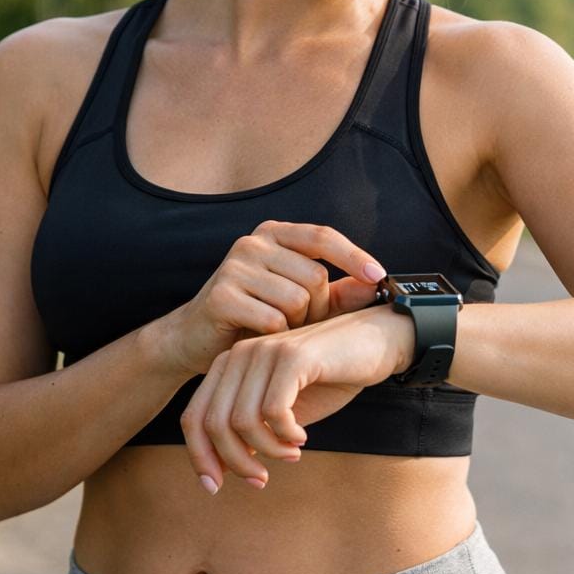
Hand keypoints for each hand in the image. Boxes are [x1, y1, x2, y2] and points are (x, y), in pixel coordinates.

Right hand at [153, 220, 387, 378]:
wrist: (194, 339)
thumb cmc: (255, 317)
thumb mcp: (301, 301)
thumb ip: (338, 292)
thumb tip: (378, 283)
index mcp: (275, 235)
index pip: (323, 237)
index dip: (354, 256)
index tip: (379, 276)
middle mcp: (253, 242)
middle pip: (315, 276)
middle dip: (319, 308)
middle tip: (302, 324)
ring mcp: (235, 266)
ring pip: (297, 300)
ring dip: (298, 325)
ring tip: (280, 330)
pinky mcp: (222, 295)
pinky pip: (273, 320)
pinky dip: (277, 336)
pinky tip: (262, 338)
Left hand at [181, 306, 414, 491]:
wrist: (381, 341)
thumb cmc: (333, 377)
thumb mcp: (284, 411)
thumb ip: (252, 431)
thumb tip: (221, 467)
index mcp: (232, 363)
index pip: (194, 416)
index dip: (200, 457)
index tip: (215, 486)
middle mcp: (242, 352)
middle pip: (213, 422)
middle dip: (234, 462)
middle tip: (261, 479)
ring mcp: (267, 351)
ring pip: (241, 421)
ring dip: (266, 450)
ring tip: (291, 455)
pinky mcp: (294, 356)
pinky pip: (274, 411)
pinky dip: (286, 435)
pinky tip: (303, 437)